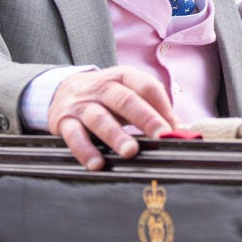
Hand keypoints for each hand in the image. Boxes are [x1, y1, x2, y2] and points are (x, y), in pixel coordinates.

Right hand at [47, 65, 178, 170]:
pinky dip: (85, 150)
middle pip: (125, 100)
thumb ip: (151, 108)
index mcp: (122, 77)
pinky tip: (96, 164)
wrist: (61, 90)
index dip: (162, 106)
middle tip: (161, 136)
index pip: (146, 86)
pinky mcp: (64, 121)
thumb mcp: (127, 93)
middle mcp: (101, 87)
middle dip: (145, 118)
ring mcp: (82, 104)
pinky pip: (74, 136)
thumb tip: (180, 130)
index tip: (173, 127)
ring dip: (115, 135)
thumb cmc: (105, 97)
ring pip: (99, 118)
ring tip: (130, 151)